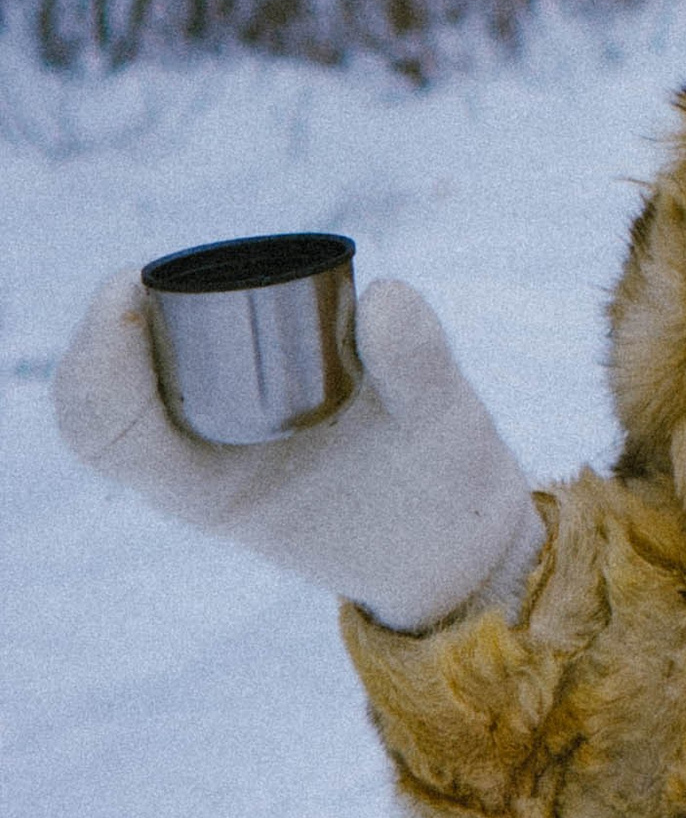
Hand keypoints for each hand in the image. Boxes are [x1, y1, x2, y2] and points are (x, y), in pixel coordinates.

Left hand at [52, 271, 543, 631]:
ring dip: (139, 322)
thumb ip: (418, 367)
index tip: (131, 289)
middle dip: (109, 325)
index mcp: (214, 490)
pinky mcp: (248, 413)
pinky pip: (176, 370)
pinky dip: (175, 324)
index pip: (110, 431)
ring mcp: (218, 443)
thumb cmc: (441, 506)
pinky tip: (214, 285)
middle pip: (99, 399)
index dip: (99, 357)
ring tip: (184, 272)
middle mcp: (199, 466)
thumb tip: (382, 296)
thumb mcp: (443, 432)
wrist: (454, 544)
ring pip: (130, 382)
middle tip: (154, 273)